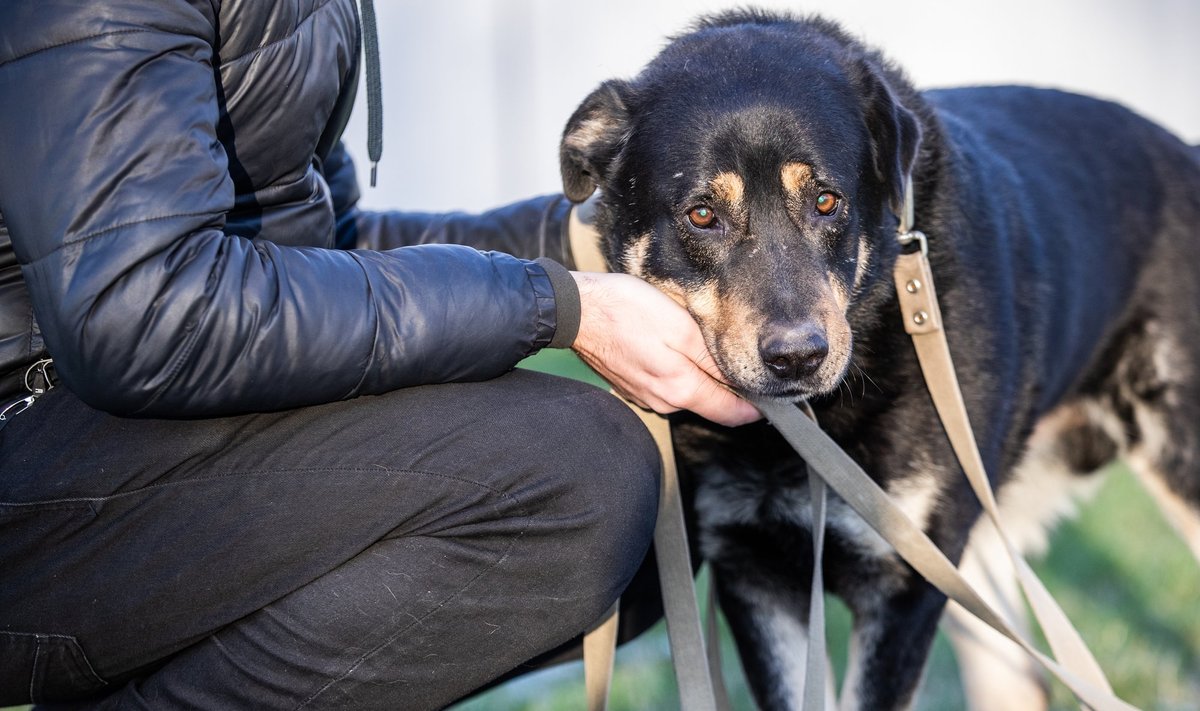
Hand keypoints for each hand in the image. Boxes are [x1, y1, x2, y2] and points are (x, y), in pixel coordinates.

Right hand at [570, 271, 760, 426]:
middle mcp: (664, 401)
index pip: (733, 413)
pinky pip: (666, 384)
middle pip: (712, 402)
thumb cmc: (627, 311)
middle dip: (731, 387)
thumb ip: (713, 360)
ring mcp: (645, 395)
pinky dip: (677, 371)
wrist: (575, 311)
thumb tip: (744, 383)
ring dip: (702, 376)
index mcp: (681, 390)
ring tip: (705, 346)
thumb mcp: (682, 329)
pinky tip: (672, 346)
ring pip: (688, 392)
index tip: (780, 395)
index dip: (760, 406)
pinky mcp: (632, 385)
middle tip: (748, 359)